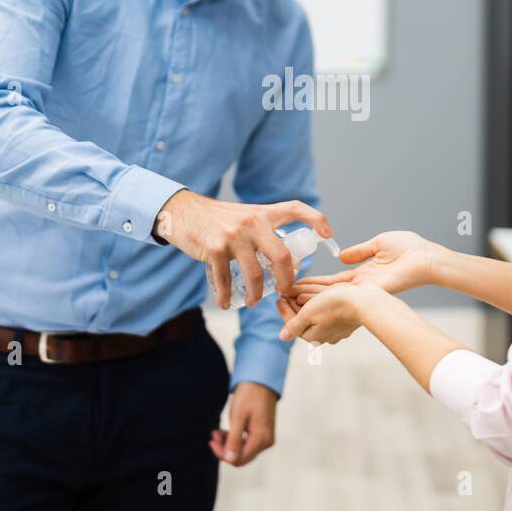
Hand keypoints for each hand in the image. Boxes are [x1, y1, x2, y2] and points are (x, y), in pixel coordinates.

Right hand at [155, 190, 331, 309]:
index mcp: (263, 213)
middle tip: (284, 292)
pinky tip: (226, 302)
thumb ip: (262, 230)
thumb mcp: (245, 215)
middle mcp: (251, 222)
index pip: (296, 208)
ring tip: (252, 302)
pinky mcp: (214, 248)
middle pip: (281, 256)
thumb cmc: (217, 219)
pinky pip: (226, 280)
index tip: (328, 235)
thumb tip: (282, 259)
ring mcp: (233, 236)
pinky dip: (226, 295)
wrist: (182, 212)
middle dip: (286, 280)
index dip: (316, 220)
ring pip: (255, 274)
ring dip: (255, 294)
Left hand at [210, 381, 276, 466]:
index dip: (223, 453)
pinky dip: (235, 440)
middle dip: (225, 449)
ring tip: (217, 432)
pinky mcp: (263, 434)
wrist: (261, 381)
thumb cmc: (250, 395)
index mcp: (261, 439)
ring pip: (244, 451)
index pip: (239, 458)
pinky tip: (226, 431)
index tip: (211, 441)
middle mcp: (266, 442)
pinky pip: (247, 444)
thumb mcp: (238, 417)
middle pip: (242, 457)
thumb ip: (234, 440)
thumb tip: (230, 459)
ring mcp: (266, 438)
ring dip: (229, 444)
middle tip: (214, 435)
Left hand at [277, 283, 388, 345]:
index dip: (284, 309)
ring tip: (299, 289)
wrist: (364, 302)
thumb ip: (294, 325)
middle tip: (287, 291)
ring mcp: (337, 328)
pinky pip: (327, 311)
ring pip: (316, 314)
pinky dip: (320, 301)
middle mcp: (325, 335)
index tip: (279, 297)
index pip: (292, 324)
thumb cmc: (336, 306)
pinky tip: (318, 293)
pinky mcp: (346, 319)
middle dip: (294, 304)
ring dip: (306, 302)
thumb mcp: (308, 314)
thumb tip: (283, 336)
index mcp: (314, 337)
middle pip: (304, 320)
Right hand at [285, 231, 441, 306]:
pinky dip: (324, 296)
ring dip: (312, 297)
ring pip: (333, 295)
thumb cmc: (409, 248)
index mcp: (363, 273)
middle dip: (308, 293)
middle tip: (286, 295)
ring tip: (291, 299)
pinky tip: (308, 299)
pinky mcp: (370, 291)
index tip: (299, 282)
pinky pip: (343, 294)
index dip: (316, 282)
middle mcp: (361, 285)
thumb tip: (342, 255)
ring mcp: (365, 290)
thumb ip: (359, 251)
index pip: (334, 281)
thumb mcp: (378, 243)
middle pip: (330, 291)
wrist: (426, 257)